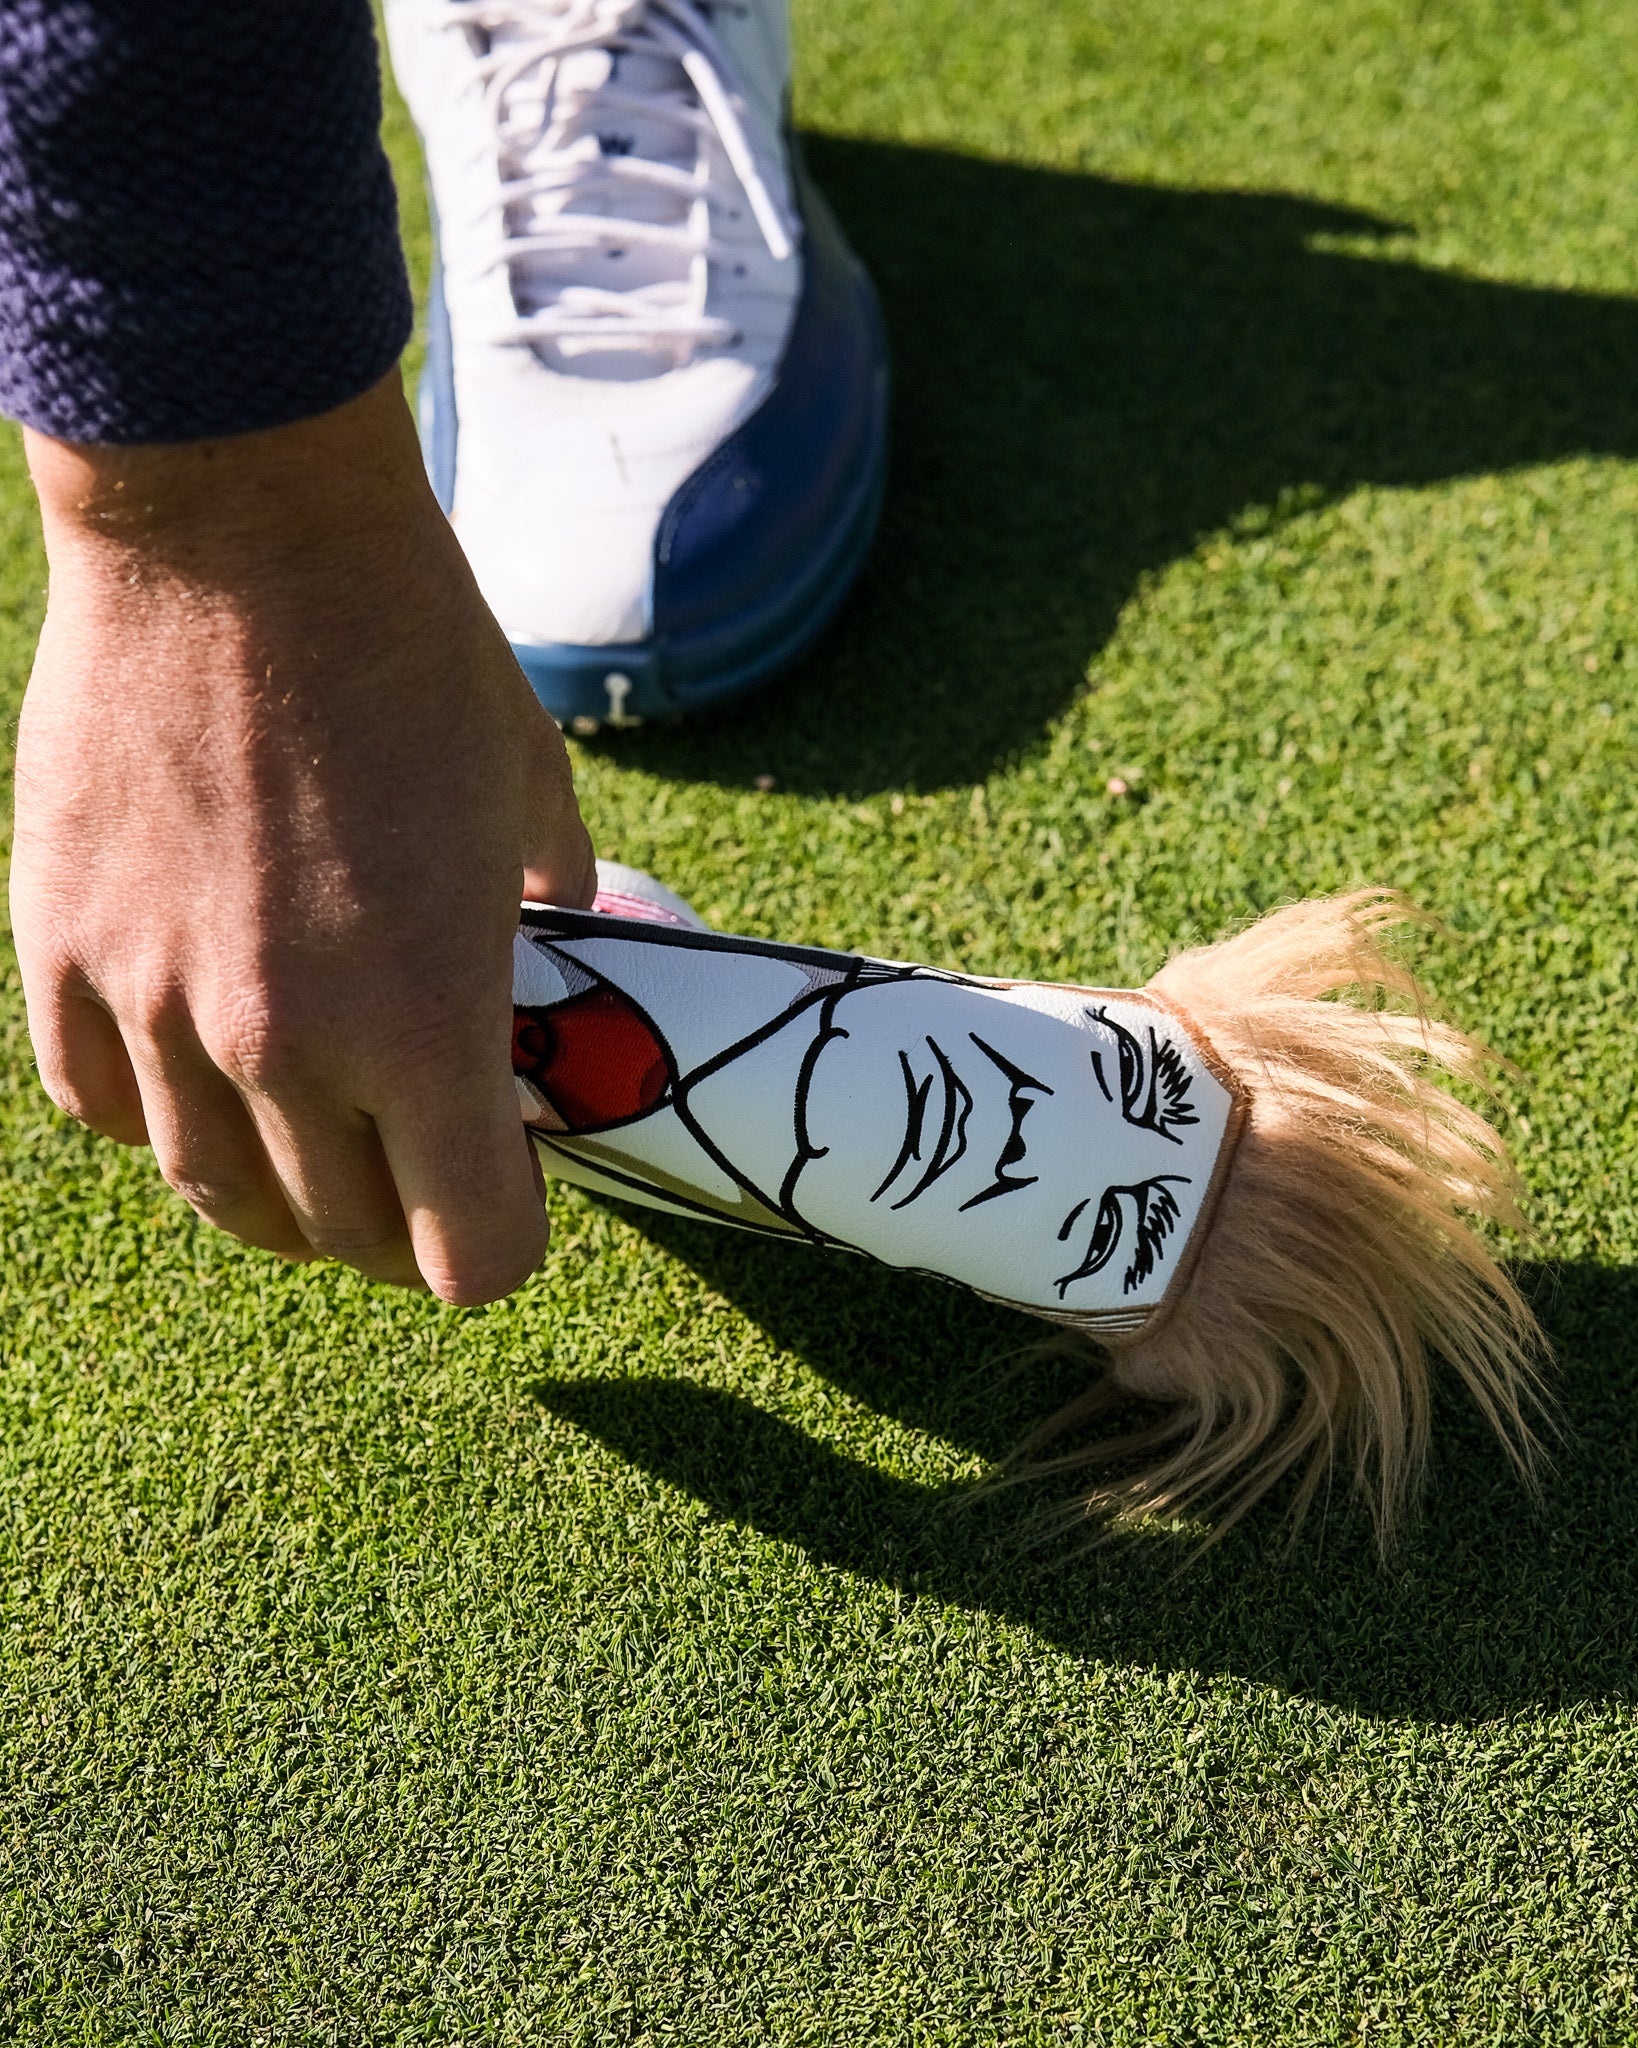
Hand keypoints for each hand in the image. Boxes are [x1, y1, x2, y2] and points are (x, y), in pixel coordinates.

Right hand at [11, 371, 595, 1301]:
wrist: (241, 532)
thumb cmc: (411, 656)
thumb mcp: (531, 796)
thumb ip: (552, 916)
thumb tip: (561, 965)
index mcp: (426, 1023)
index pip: (466, 1258)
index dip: (498, 1243)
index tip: (507, 1192)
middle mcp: (283, 1048)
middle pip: (343, 1239)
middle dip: (398, 1228)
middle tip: (417, 1175)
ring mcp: (156, 1007)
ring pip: (215, 1195)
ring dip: (280, 1195)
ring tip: (312, 1150)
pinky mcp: (61, 950)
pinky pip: (100, 1106)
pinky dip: (160, 1116)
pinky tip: (198, 1073)